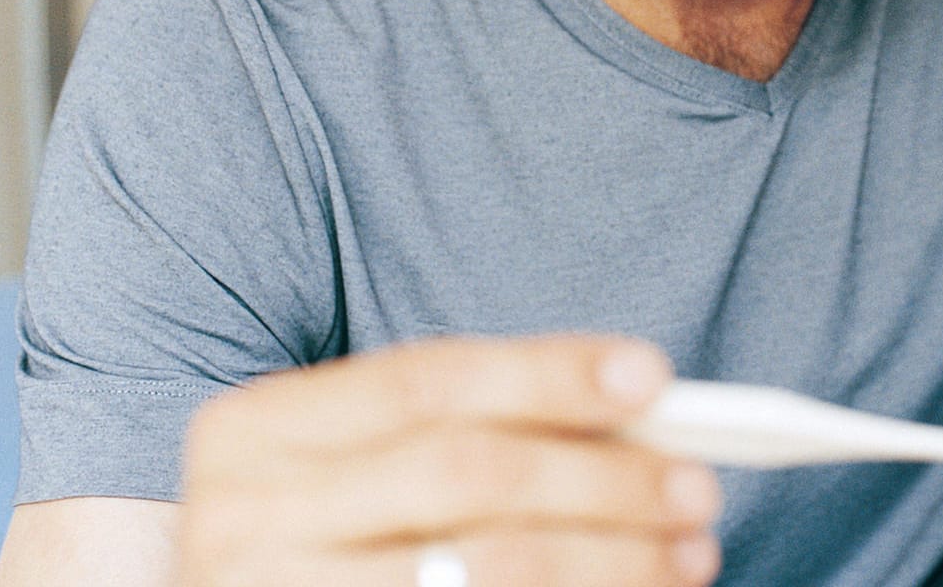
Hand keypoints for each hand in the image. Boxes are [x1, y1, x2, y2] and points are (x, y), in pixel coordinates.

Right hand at [174, 335, 722, 585]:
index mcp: (255, 429)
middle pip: (466, 474)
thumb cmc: (337, 532)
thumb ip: (479, 424)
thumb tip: (641, 409)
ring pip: (487, 570)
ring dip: (611, 559)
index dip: (547, 374)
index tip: (652, 377)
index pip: (427, 381)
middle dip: (601, 478)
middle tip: (698, 488)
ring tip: (688, 553)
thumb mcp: (374, 461)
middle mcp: (244, 518)